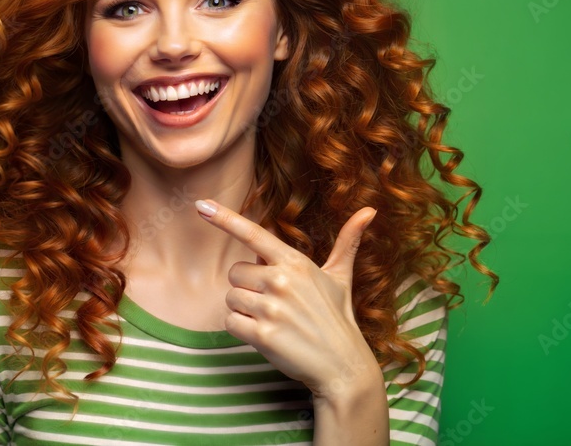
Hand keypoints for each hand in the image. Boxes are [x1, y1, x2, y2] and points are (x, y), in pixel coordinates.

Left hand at [195, 199, 381, 401]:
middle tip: (274, 304)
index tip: (201, 205)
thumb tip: (369, 210)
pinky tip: (264, 335)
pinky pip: (230, 323)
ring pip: (231, 298)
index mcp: (296, 263)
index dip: (225, 218)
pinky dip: (241, 330)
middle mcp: (281, 281)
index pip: (254, 234)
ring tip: (273, 321)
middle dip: (247, 288)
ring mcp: (271, 309)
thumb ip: (348, 242)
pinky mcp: (262, 335)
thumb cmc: (337, 318)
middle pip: (235, 273)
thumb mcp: (341, 277)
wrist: (342, 365)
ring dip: (244, 311)